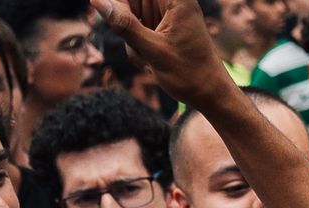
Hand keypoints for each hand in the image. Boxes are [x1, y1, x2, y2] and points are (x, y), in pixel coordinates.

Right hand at [92, 0, 237, 108]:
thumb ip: (124, 24)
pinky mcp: (161, 29)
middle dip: (126, 22)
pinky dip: (137, 47)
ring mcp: (165, 16)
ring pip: (130, 17)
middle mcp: (171, 3)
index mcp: (176, 0)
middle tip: (138, 45)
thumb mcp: (153, 50)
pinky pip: (137, 31)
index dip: (122, 3)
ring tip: (147, 59)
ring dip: (131, 40)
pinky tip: (148, 62)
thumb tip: (97, 0)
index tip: (115, 16)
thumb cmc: (191, 74)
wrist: (211, 96)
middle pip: (131, 2)